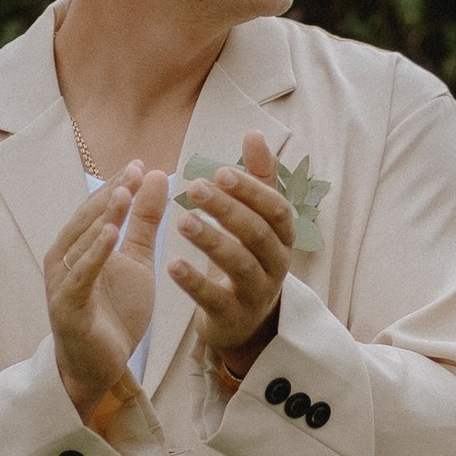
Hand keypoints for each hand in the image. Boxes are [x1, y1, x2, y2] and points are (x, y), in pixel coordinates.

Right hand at [45, 165, 169, 431]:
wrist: (101, 366)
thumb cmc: (114, 311)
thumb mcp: (137, 261)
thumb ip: (144, 221)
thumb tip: (155, 176)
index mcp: (79, 245)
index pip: (98, 208)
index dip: (118, 186)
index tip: (141, 164)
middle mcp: (64, 258)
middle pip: (87, 219)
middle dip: (111, 194)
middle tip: (135, 170)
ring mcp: (62, 281)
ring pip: (81, 243)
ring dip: (102, 217)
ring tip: (124, 193)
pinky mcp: (67, 306)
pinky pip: (81, 275)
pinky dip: (94, 254)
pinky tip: (110, 235)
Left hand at [169, 130, 295, 375]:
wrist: (246, 322)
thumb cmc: (249, 258)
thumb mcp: (257, 219)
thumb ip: (257, 179)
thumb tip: (254, 133)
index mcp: (283, 237)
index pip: (276, 210)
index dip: (252, 190)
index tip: (220, 171)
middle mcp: (276, 264)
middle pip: (258, 234)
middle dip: (228, 210)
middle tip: (194, 188)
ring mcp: (257, 293)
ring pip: (240, 265)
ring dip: (212, 240)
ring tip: (181, 221)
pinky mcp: (233, 317)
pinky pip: (215, 299)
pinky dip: (194, 282)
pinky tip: (172, 265)